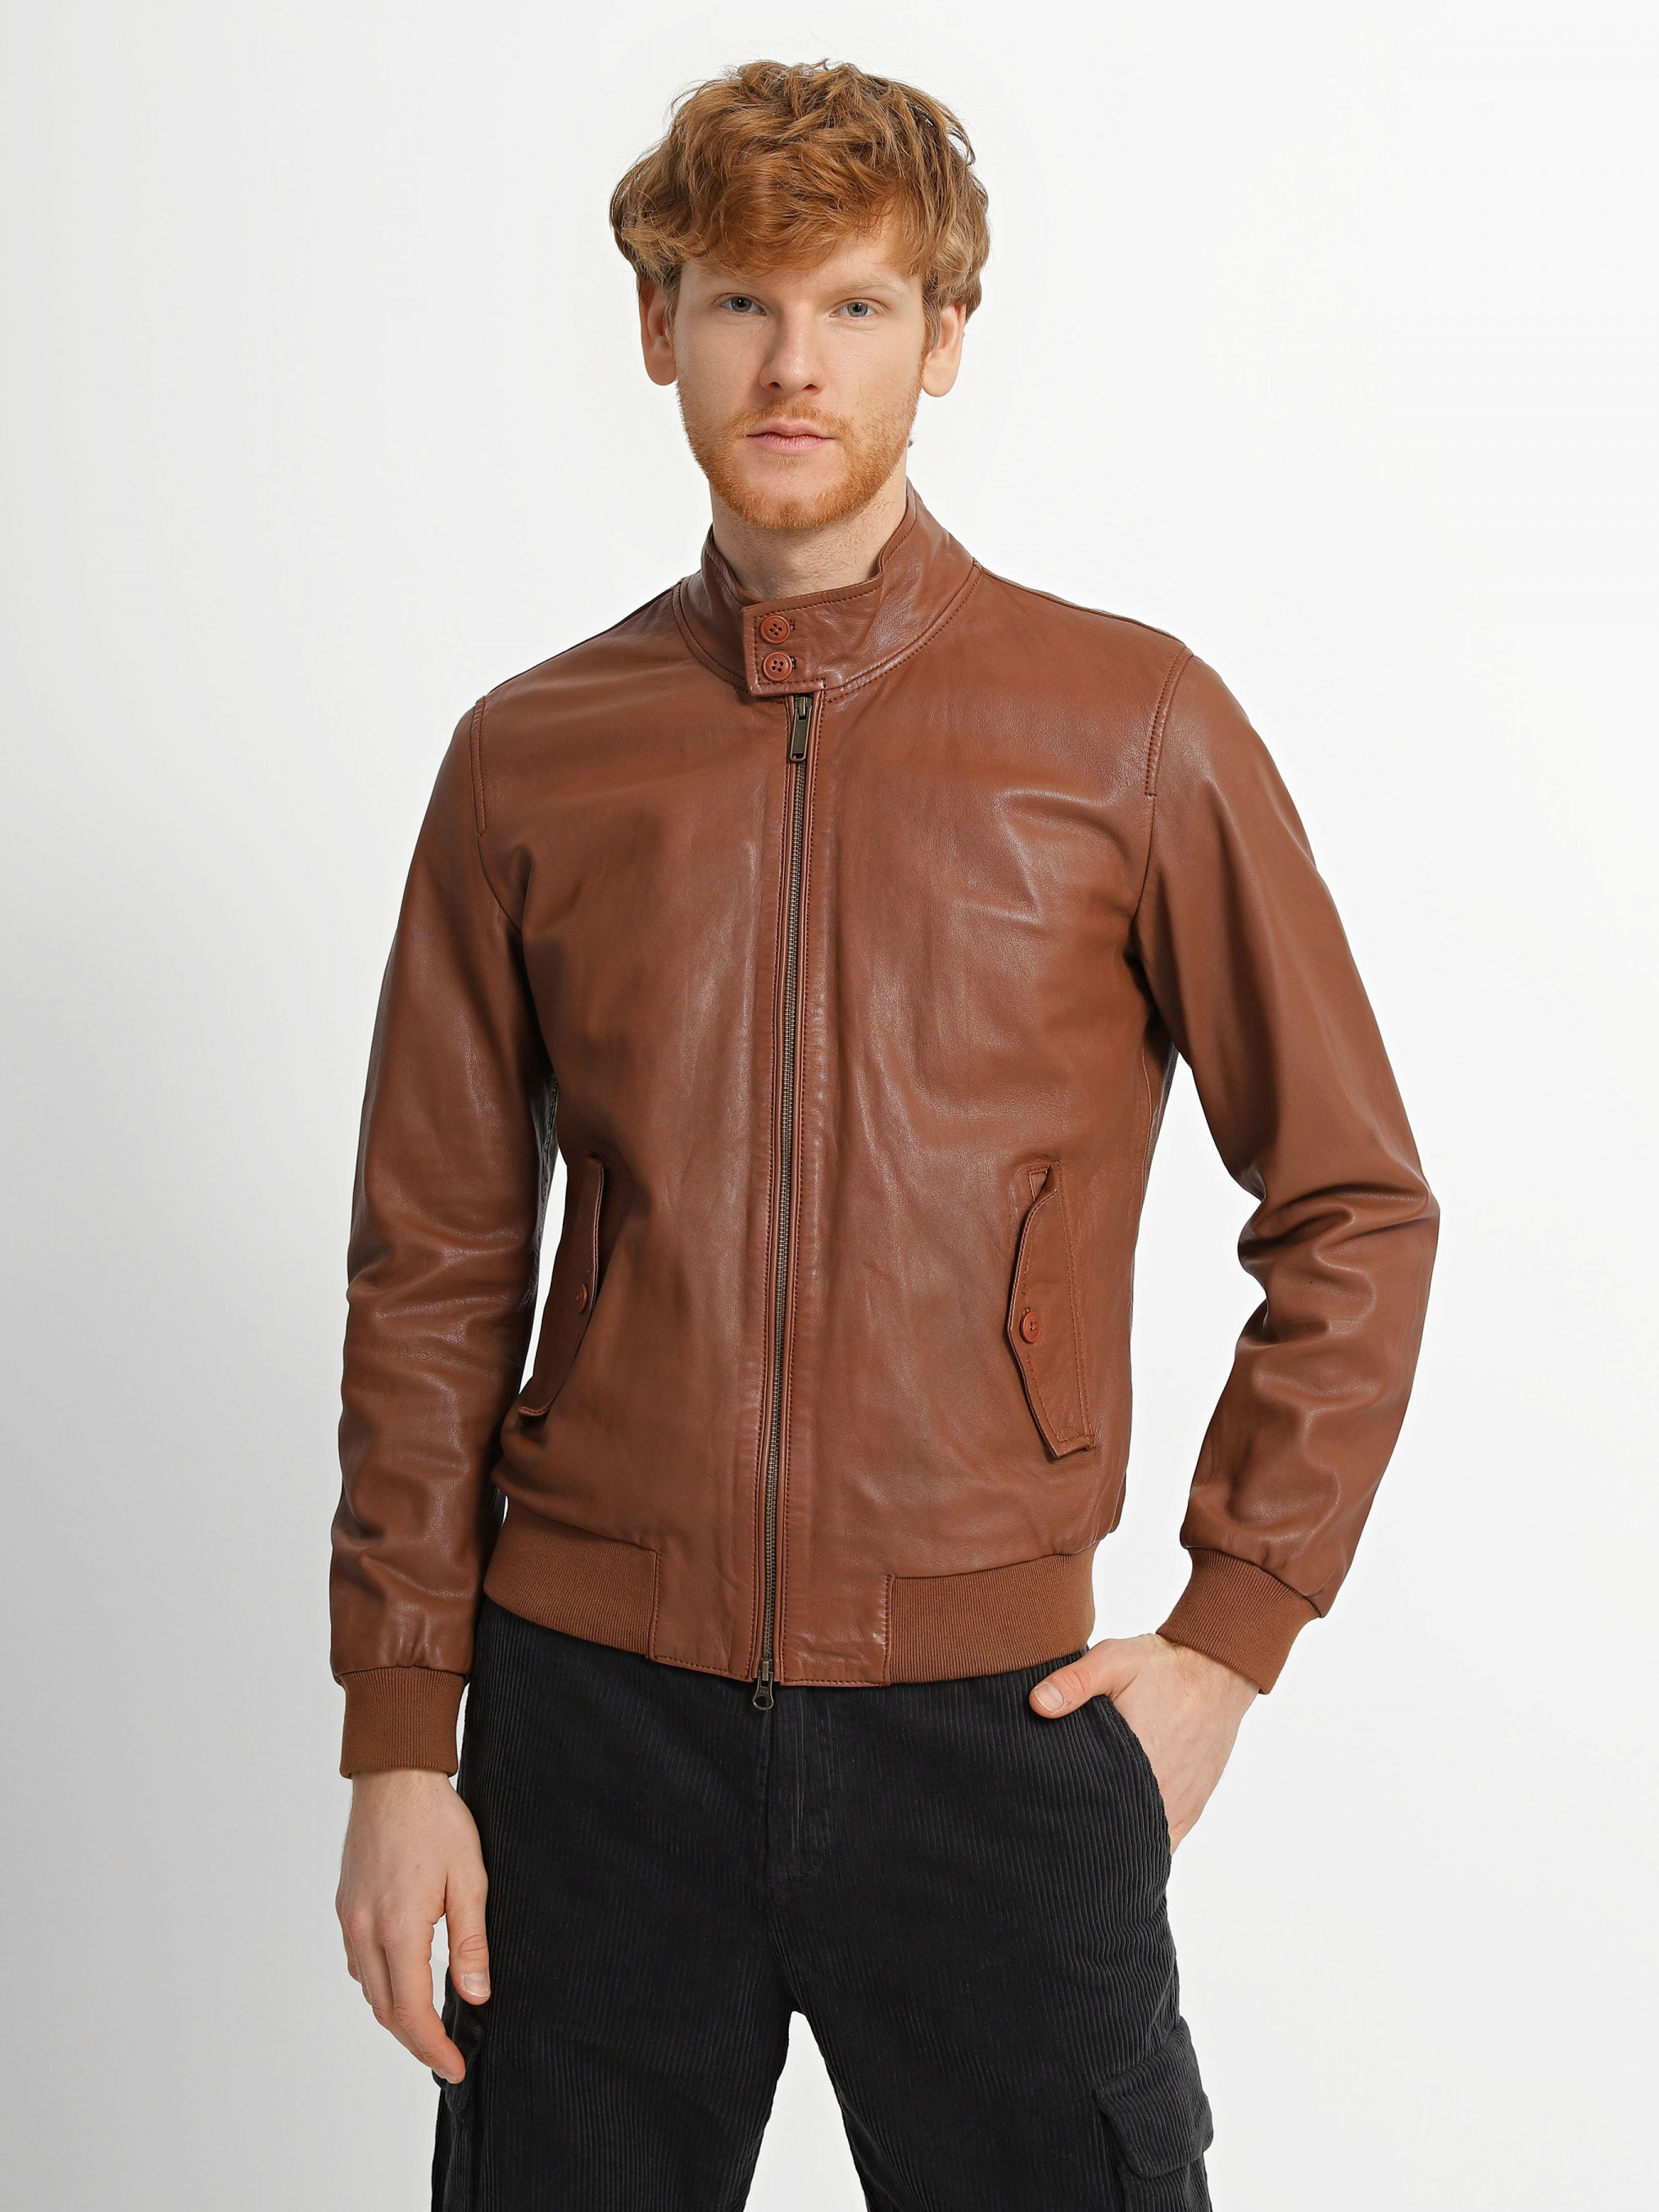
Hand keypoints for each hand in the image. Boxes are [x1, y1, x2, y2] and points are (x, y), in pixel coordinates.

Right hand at [336, 1769, 489, 2082]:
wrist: (394, 1776)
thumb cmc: (437, 1820)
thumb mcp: (470, 1878)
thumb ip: (471, 1942)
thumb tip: (475, 1996)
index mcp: (398, 1928)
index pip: (411, 2010)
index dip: (432, 2047)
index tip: (454, 2067)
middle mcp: (364, 1930)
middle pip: (384, 2010)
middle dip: (415, 2041)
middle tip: (446, 2059)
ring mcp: (349, 1918)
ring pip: (367, 1989)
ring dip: (395, 2015)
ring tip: (429, 2028)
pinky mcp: (345, 1906)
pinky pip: (359, 1962)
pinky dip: (380, 1985)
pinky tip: (403, 1981)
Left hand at [1029, 1633, 1256, 1847]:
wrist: (1217, 1671)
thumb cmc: (1164, 1666)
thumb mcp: (1114, 1661)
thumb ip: (1075, 1682)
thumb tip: (1038, 1704)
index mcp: (1136, 1764)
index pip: (1092, 1812)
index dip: (1067, 1818)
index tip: (1046, 1815)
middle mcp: (1160, 1794)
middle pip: (1116, 1835)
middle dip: (1088, 1834)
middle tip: (1058, 1826)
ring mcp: (1179, 1806)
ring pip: (1141, 1844)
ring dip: (1116, 1841)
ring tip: (1085, 1833)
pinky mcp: (1192, 1807)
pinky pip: (1165, 1842)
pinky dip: (1143, 1843)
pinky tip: (1120, 1837)